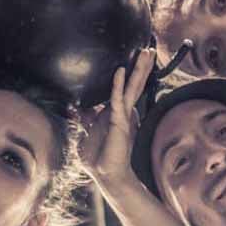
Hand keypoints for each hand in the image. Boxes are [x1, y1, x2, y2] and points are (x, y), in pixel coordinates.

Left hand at [79, 49, 154, 188]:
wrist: (106, 175)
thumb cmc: (98, 157)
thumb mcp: (86, 134)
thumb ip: (85, 119)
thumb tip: (77, 109)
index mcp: (117, 113)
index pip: (127, 89)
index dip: (132, 74)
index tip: (138, 58)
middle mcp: (124, 112)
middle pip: (134, 85)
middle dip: (141, 67)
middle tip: (149, 50)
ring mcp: (124, 116)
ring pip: (132, 88)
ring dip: (138, 70)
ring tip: (146, 53)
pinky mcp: (119, 123)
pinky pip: (118, 100)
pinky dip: (118, 85)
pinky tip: (120, 71)